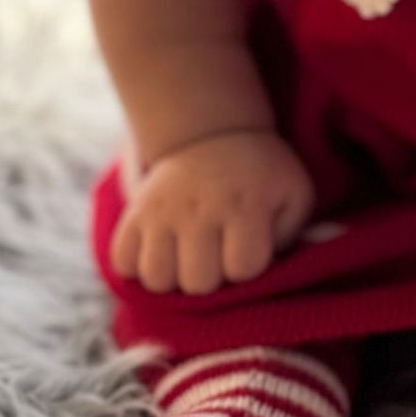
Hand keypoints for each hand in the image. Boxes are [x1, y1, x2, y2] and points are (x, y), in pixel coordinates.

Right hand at [109, 128, 316, 295]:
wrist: (212, 133)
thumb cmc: (260, 174)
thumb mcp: (294, 193)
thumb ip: (292, 234)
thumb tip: (272, 266)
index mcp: (245, 205)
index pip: (243, 268)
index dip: (247, 267)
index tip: (248, 248)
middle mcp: (200, 208)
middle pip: (198, 282)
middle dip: (212, 279)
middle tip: (216, 255)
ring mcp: (162, 210)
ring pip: (157, 279)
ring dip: (174, 277)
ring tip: (187, 258)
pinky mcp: (135, 211)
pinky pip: (122, 262)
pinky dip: (137, 266)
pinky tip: (161, 252)